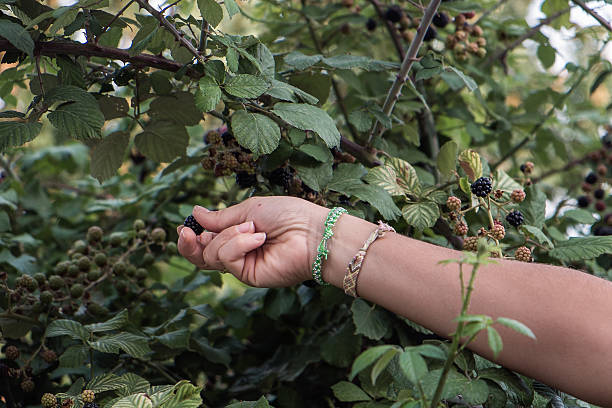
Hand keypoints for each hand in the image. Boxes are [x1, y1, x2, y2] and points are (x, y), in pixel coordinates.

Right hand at [177, 196, 327, 286]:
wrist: (312, 232)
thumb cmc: (288, 216)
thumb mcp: (249, 210)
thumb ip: (221, 218)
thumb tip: (195, 213)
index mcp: (238, 235)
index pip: (207, 241)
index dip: (192, 236)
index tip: (185, 225)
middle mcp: (239, 253)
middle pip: (201, 256)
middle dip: (189, 244)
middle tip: (185, 232)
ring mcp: (244, 266)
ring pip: (211, 255)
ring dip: (229, 236)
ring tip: (253, 228)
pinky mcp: (249, 277)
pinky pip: (228, 259)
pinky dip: (239, 244)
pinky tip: (257, 237)